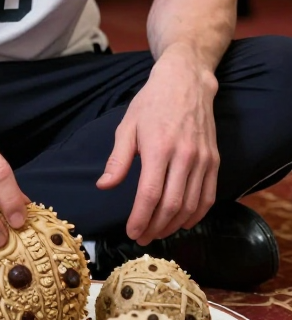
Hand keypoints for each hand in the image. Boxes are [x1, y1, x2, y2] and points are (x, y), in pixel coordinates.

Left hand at [96, 44, 219, 243]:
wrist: (186, 81)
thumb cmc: (152, 102)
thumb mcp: (127, 125)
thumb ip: (117, 159)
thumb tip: (104, 186)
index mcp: (159, 147)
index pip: (150, 194)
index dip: (140, 218)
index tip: (132, 232)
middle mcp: (184, 156)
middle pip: (172, 205)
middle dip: (155, 227)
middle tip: (142, 237)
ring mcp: (203, 159)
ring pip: (191, 205)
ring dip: (174, 225)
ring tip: (158, 232)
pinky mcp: (215, 160)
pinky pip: (208, 196)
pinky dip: (197, 214)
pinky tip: (183, 222)